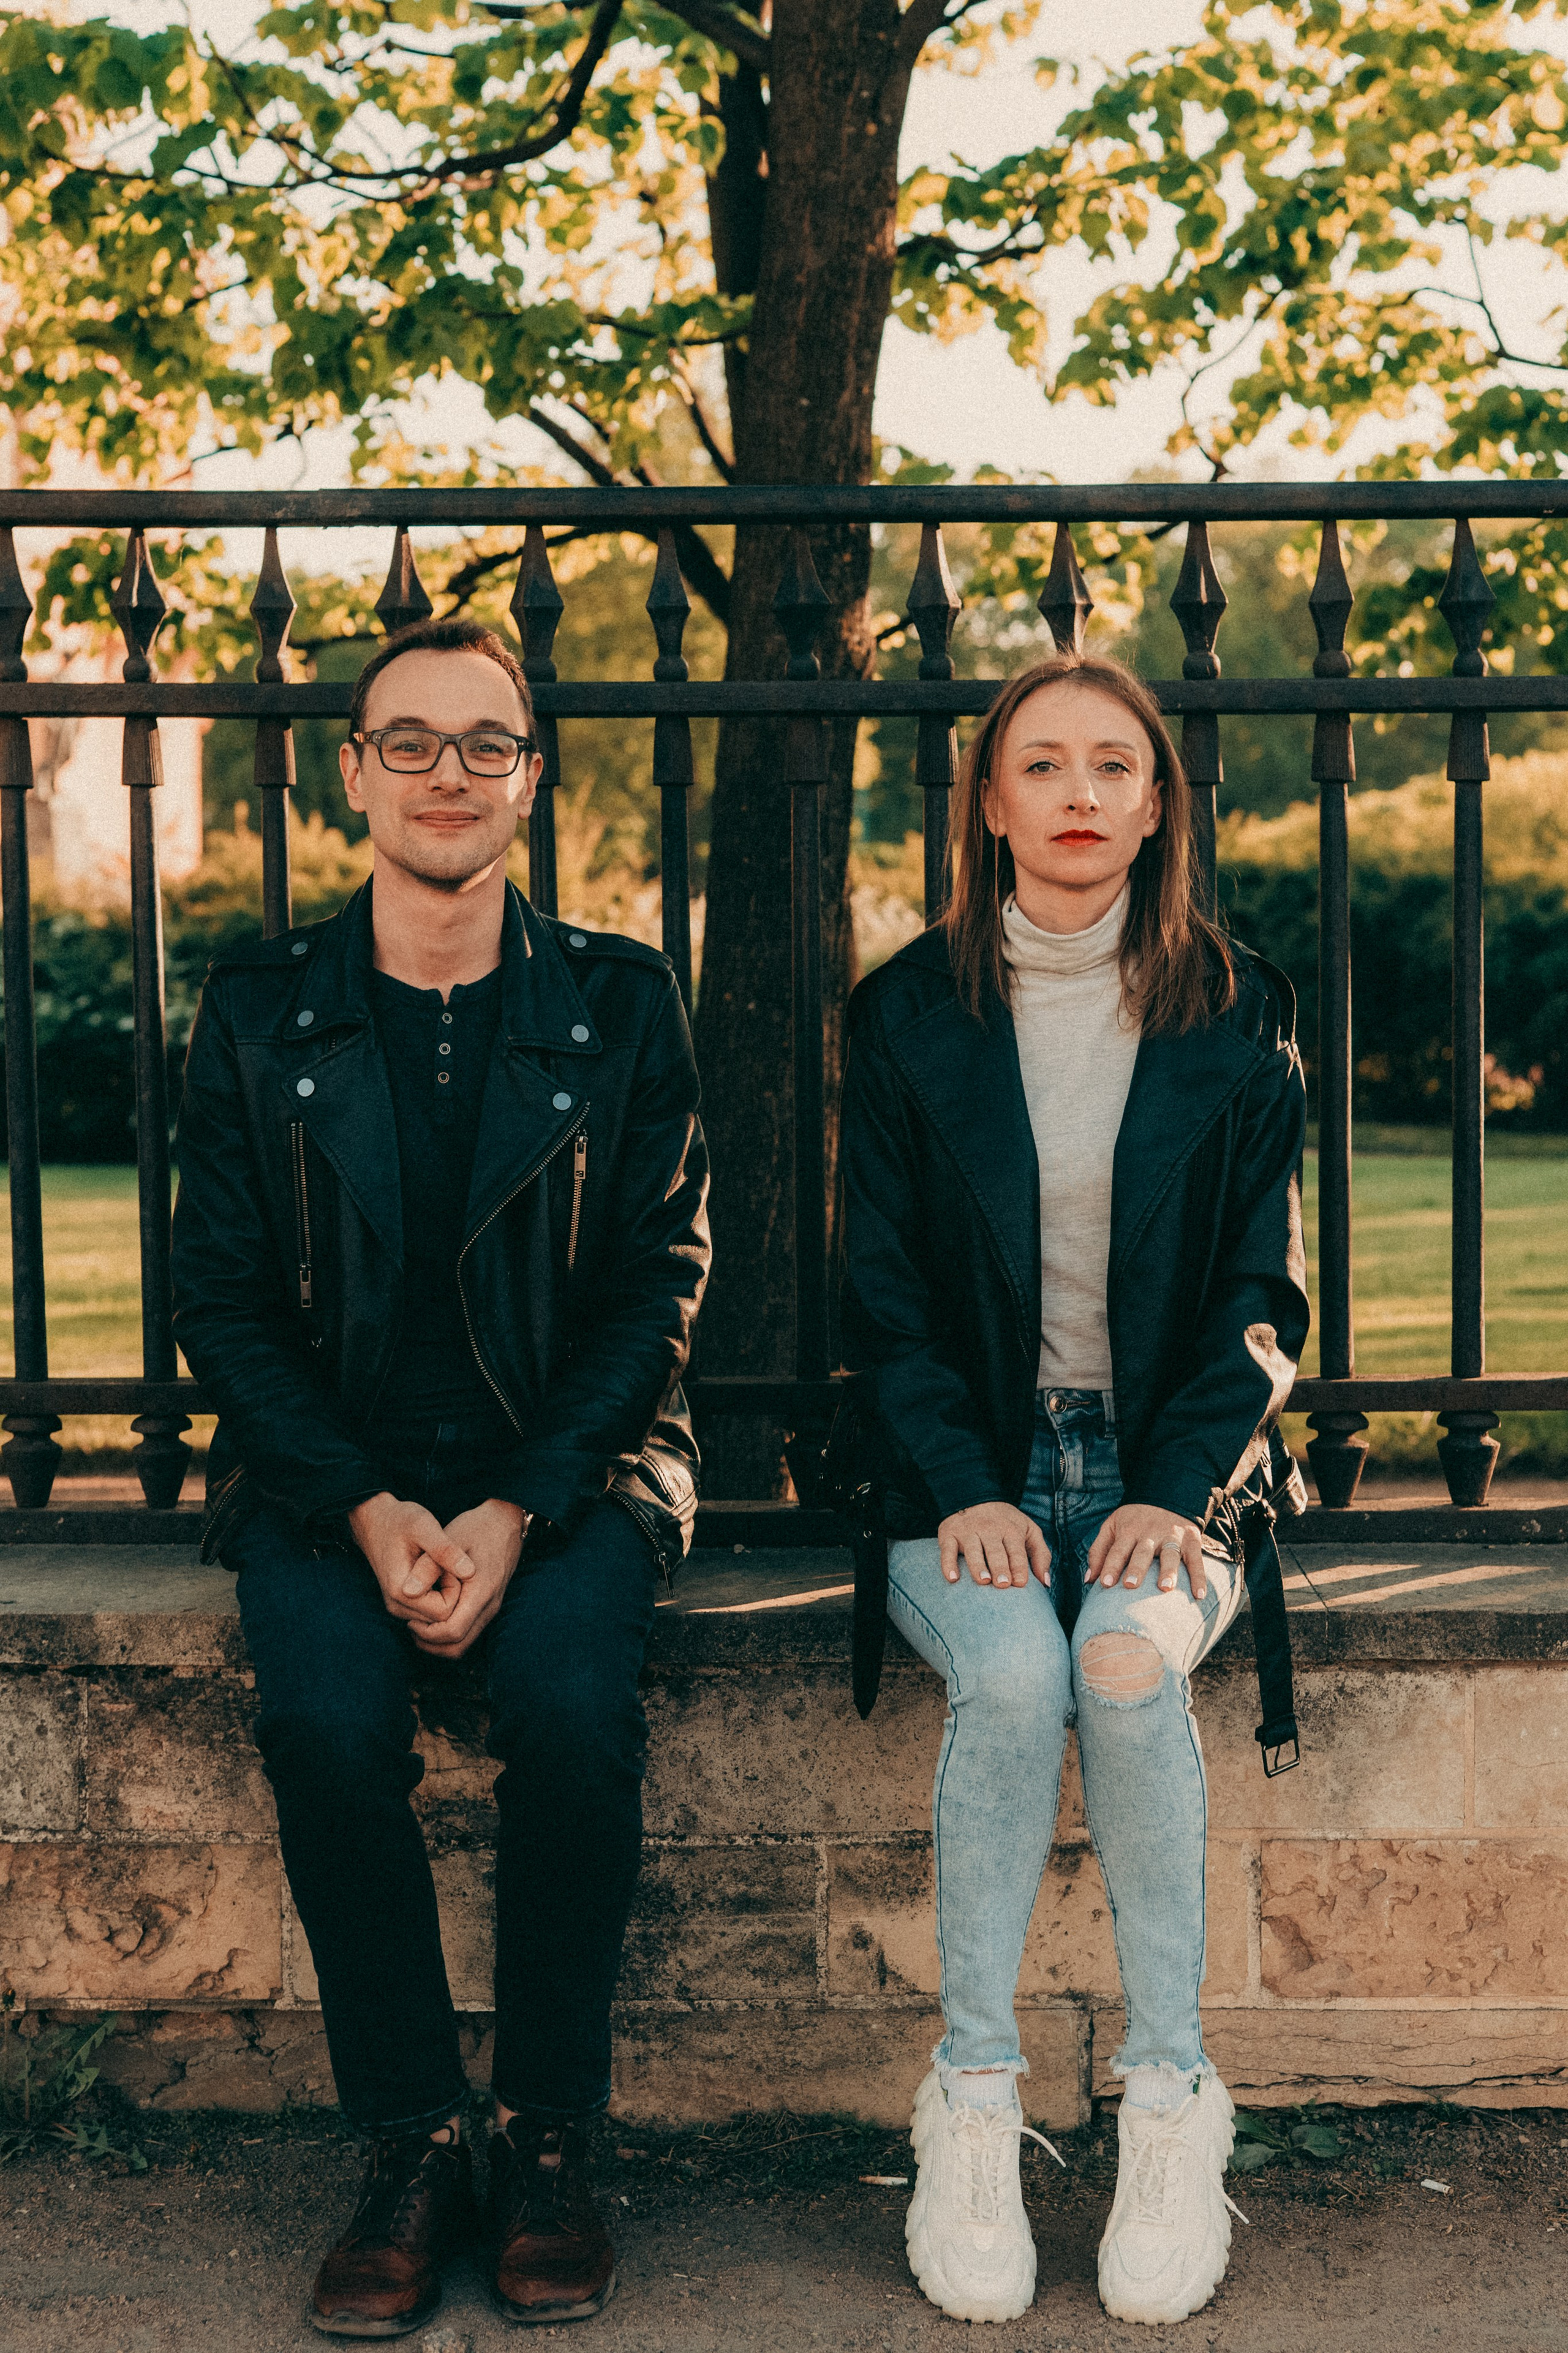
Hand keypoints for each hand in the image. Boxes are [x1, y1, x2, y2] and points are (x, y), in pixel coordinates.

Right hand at [349, 1492, 473, 1624]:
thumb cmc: (400, 1520)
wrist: (375, 1520)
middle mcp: (397, 1606)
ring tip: (440, 1566)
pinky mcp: (400, 1604)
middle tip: (448, 1563)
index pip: (445, 1612)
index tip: (451, 1562)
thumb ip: (446, 1551)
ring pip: (436, 1618)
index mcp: (402, 1592)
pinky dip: (438, 1596)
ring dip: (445, 1595)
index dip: (456, 1588)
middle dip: (452, 1594)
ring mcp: (397, 1607)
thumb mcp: (425, 1527)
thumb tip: (471, 1573)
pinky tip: (436, 1573)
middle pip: (441, 1619)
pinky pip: (428, 1612)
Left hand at [406, 1499, 527, 1659]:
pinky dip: (448, 1633)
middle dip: (430, 1643)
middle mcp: (489, 1606)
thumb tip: (407, 1592)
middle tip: (410, 1625)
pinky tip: (433, 1615)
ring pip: (464, 1644)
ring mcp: (492, 1608)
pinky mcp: (489, 1606)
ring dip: (438, 1641)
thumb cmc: (476, 1527)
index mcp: (481, 1592)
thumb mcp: (449, 1539)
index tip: (409, 1618)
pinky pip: (468, 1632)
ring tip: (418, 1622)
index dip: (427, 1633)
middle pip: (458, 1647)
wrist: (505, 1521)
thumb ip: (428, 1566)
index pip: (453, 1632)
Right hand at [937, 1502, 1050, 1589]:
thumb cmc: (1006, 1523)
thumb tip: (1045, 1583)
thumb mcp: (1029, 1531)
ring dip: (977, 1566)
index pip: (1016, 1551)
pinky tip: (952, 1578)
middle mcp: (989, 1530)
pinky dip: (948, 1563)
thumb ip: (1041, 1555)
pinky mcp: (949, 1534)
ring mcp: (968, 1532)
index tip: (1020, 1583)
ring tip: (983, 1581)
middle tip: (1003, 1584)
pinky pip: (947, 1550)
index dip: (1018, 1566)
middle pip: (995, 1551)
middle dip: (1000, 1567)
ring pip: (973, 1550)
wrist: (975, 1497)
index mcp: (1011, 1530)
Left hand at [1087, 1504, 1207, 1597]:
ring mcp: (1172, 1536)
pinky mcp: (1192, 1540)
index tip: (1104, 1584)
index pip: (1118, 1550)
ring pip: (1170, 1554)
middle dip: (1136, 1568)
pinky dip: (1199, 1577)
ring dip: (1168, 1571)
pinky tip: (1199, 1595)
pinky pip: (1196, 1560)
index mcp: (1129, 1530)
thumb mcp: (1112, 1526)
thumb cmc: (1134, 1519)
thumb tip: (1088, 1580)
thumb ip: (1098, 1551)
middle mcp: (1150, 1533)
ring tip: (1165, 1588)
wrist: (1167, 1494)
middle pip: (1142, 1552)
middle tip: (1130, 1585)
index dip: (1111, 1565)